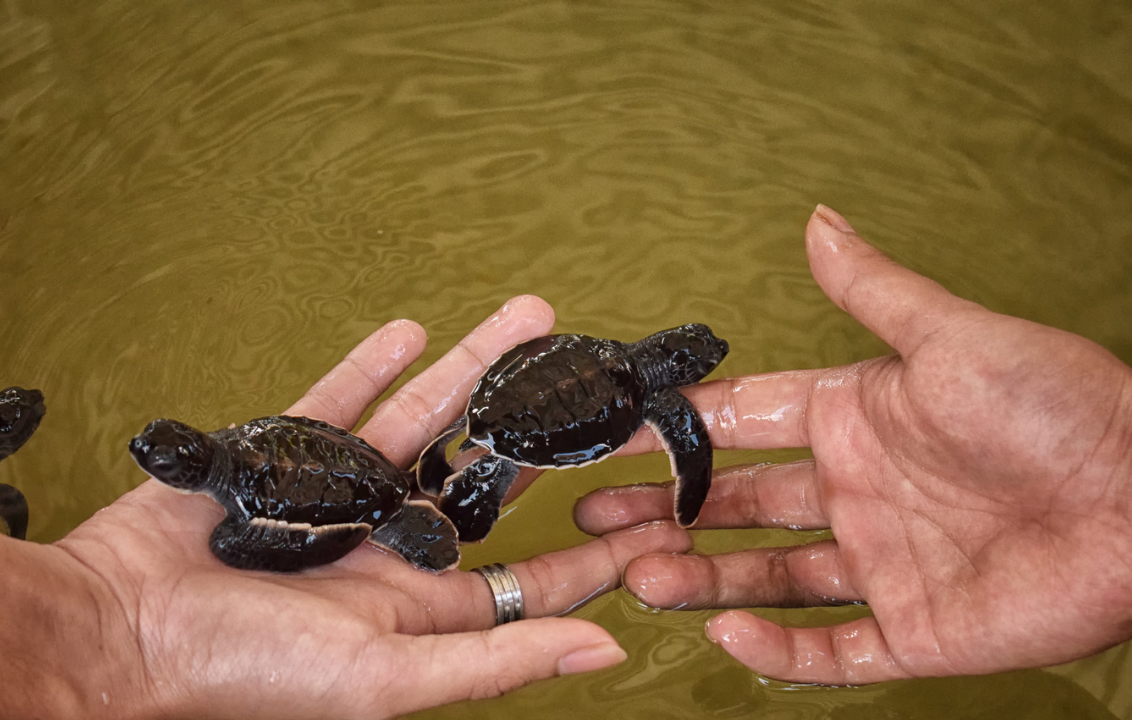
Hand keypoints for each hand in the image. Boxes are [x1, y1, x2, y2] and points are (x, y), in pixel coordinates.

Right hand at [55, 295, 690, 719]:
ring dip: (474, 369)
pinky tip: (415, 331)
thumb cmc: (244, 675)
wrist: (112, 631)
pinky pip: (336, 399)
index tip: (656, 511)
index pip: (529, 577)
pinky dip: (372, 366)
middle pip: (488, 479)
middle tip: (598, 378)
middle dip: (544, 427)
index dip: (593, 549)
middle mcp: (388, 550)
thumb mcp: (384, 678)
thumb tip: (605, 656)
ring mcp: (336, 497)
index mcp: (419, 610)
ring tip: (530, 318)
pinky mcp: (280, 457)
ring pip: (423, 422)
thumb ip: (496, 662)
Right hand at [574, 206, 1131, 684]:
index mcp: (856, 420)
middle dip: (664, 510)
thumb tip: (818, 221)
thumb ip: (874, 290)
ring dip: (697, 577)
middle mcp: (857, 491)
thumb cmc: (1060, 409)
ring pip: (766, 577)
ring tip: (632, 574)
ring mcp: (882, 564)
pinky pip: (831, 650)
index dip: (674, 430)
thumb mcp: (952, 338)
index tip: (611, 434)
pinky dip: (774, 651)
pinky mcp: (916, 631)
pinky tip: (722, 629)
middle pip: (735, 505)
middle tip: (595, 513)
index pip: (741, 424)